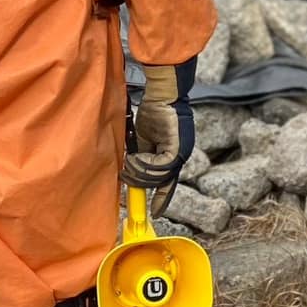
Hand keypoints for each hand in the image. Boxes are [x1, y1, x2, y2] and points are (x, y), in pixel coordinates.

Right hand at [125, 57, 196, 190]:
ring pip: (159, 176)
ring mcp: (181, 153)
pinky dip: (145, 164)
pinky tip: (137, 156)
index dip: (162, 197)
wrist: (163, 94)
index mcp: (174, 154)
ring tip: (129, 163)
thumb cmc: (154, 111)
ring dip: (139, 172)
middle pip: (159, 182)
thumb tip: (132, 171)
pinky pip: (160, 167)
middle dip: (139, 181)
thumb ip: (142, 155)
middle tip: (125, 173)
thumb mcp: (145, 139)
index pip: (169, 182)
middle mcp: (180, 156)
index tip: (156, 212)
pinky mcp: (178, 148)